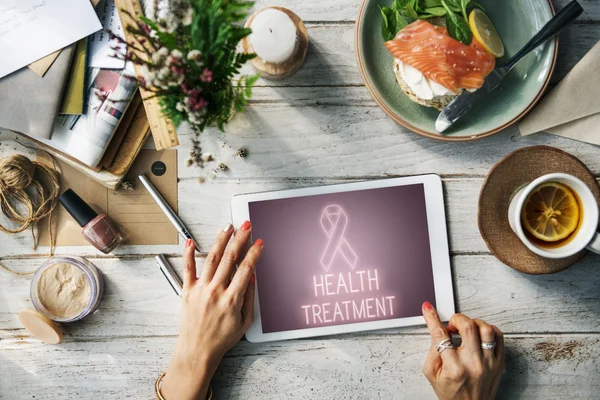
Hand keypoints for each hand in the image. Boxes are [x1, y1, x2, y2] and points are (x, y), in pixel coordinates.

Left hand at [161, 221, 262, 399]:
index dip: (254, 254)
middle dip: (240, 239)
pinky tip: (191, 241)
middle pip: (230, 259)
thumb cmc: (221, 339)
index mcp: (231, 300)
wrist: (197, 351)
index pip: (245, 270)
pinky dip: (188, 254)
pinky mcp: (187, 291)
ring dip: (220, 240)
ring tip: (227, 227)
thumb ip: (249, 298)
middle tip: (246, 226)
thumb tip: (252, 278)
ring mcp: (200, 290)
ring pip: (212, 259)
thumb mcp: (245, 322)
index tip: (259, 242)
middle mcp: (215, 292)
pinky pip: (187, 269)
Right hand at [422, 302, 504, 399]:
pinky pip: (499, 336)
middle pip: (468, 326)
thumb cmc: (451, 394)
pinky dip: (487, 330)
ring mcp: (490, 363)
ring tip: (466, 329)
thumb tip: (437, 329)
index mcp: (454, 368)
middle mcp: (474, 364)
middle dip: (456, 319)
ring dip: (473, 323)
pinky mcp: (500, 363)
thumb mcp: (432, 374)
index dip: (432, 318)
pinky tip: (479, 334)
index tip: (428, 309)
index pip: (441, 335)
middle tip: (451, 325)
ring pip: (486, 329)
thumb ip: (433, 350)